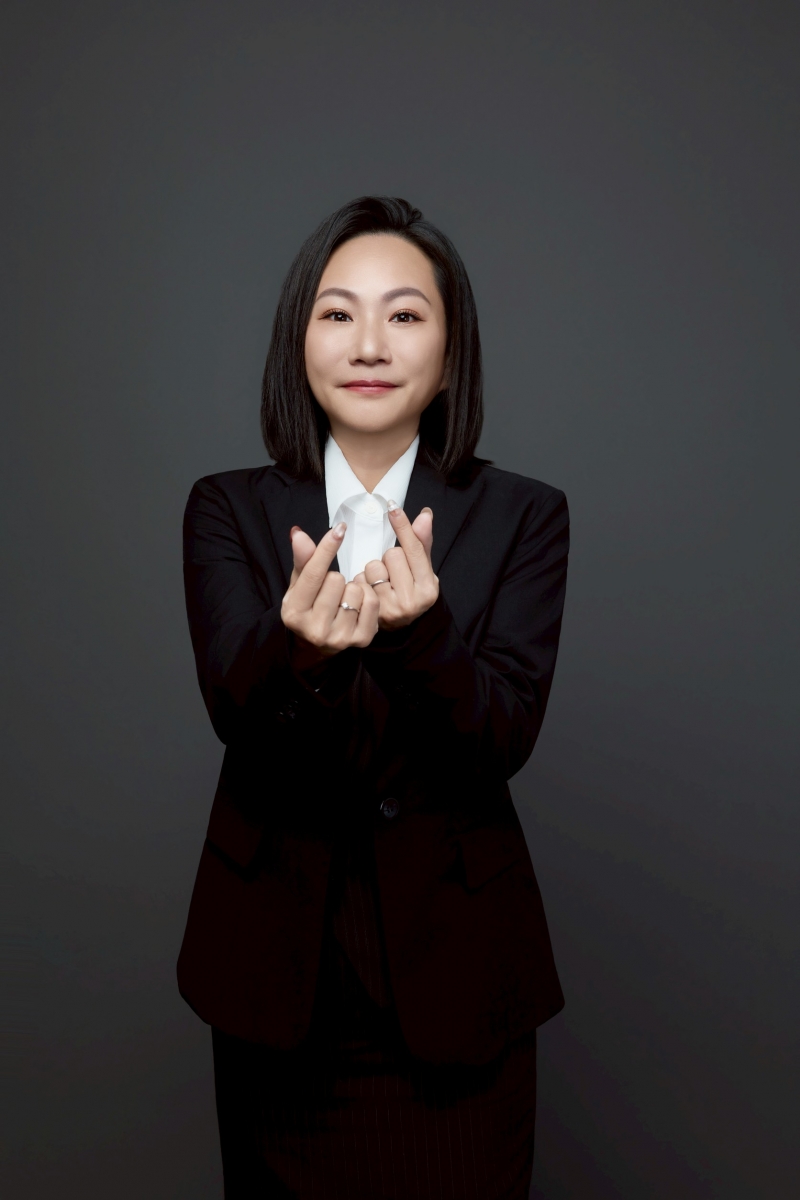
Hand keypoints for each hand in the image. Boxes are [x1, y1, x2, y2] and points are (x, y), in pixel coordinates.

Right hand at [281, 522, 379, 666]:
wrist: (318, 644)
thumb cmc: (308, 606)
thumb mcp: (299, 585)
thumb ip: (302, 560)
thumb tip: (298, 533)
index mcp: (294, 613)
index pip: (313, 574)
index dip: (327, 548)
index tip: (339, 529)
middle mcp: (315, 629)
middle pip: (337, 579)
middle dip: (336, 578)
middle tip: (331, 590)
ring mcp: (339, 638)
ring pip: (356, 590)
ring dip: (353, 588)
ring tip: (344, 599)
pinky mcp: (361, 640)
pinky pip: (373, 602)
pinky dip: (368, 597)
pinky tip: (358, 605)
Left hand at [353, 504, 438, 631]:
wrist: (399, 627)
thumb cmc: (410, 591)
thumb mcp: (421, 570)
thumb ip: (421, 543)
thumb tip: (425, 515)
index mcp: (429, 588)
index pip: (414, 549)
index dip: (403, 527)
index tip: (392, 507)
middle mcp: (413, 601)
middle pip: (392, 555)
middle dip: (389, 559)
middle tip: (393, 574)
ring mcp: (391, 610)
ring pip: (373, 566)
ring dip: (373, 570)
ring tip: (381, 584)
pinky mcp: (370, 614)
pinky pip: (359, 580)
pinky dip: (361, 582)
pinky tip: (369, 592)